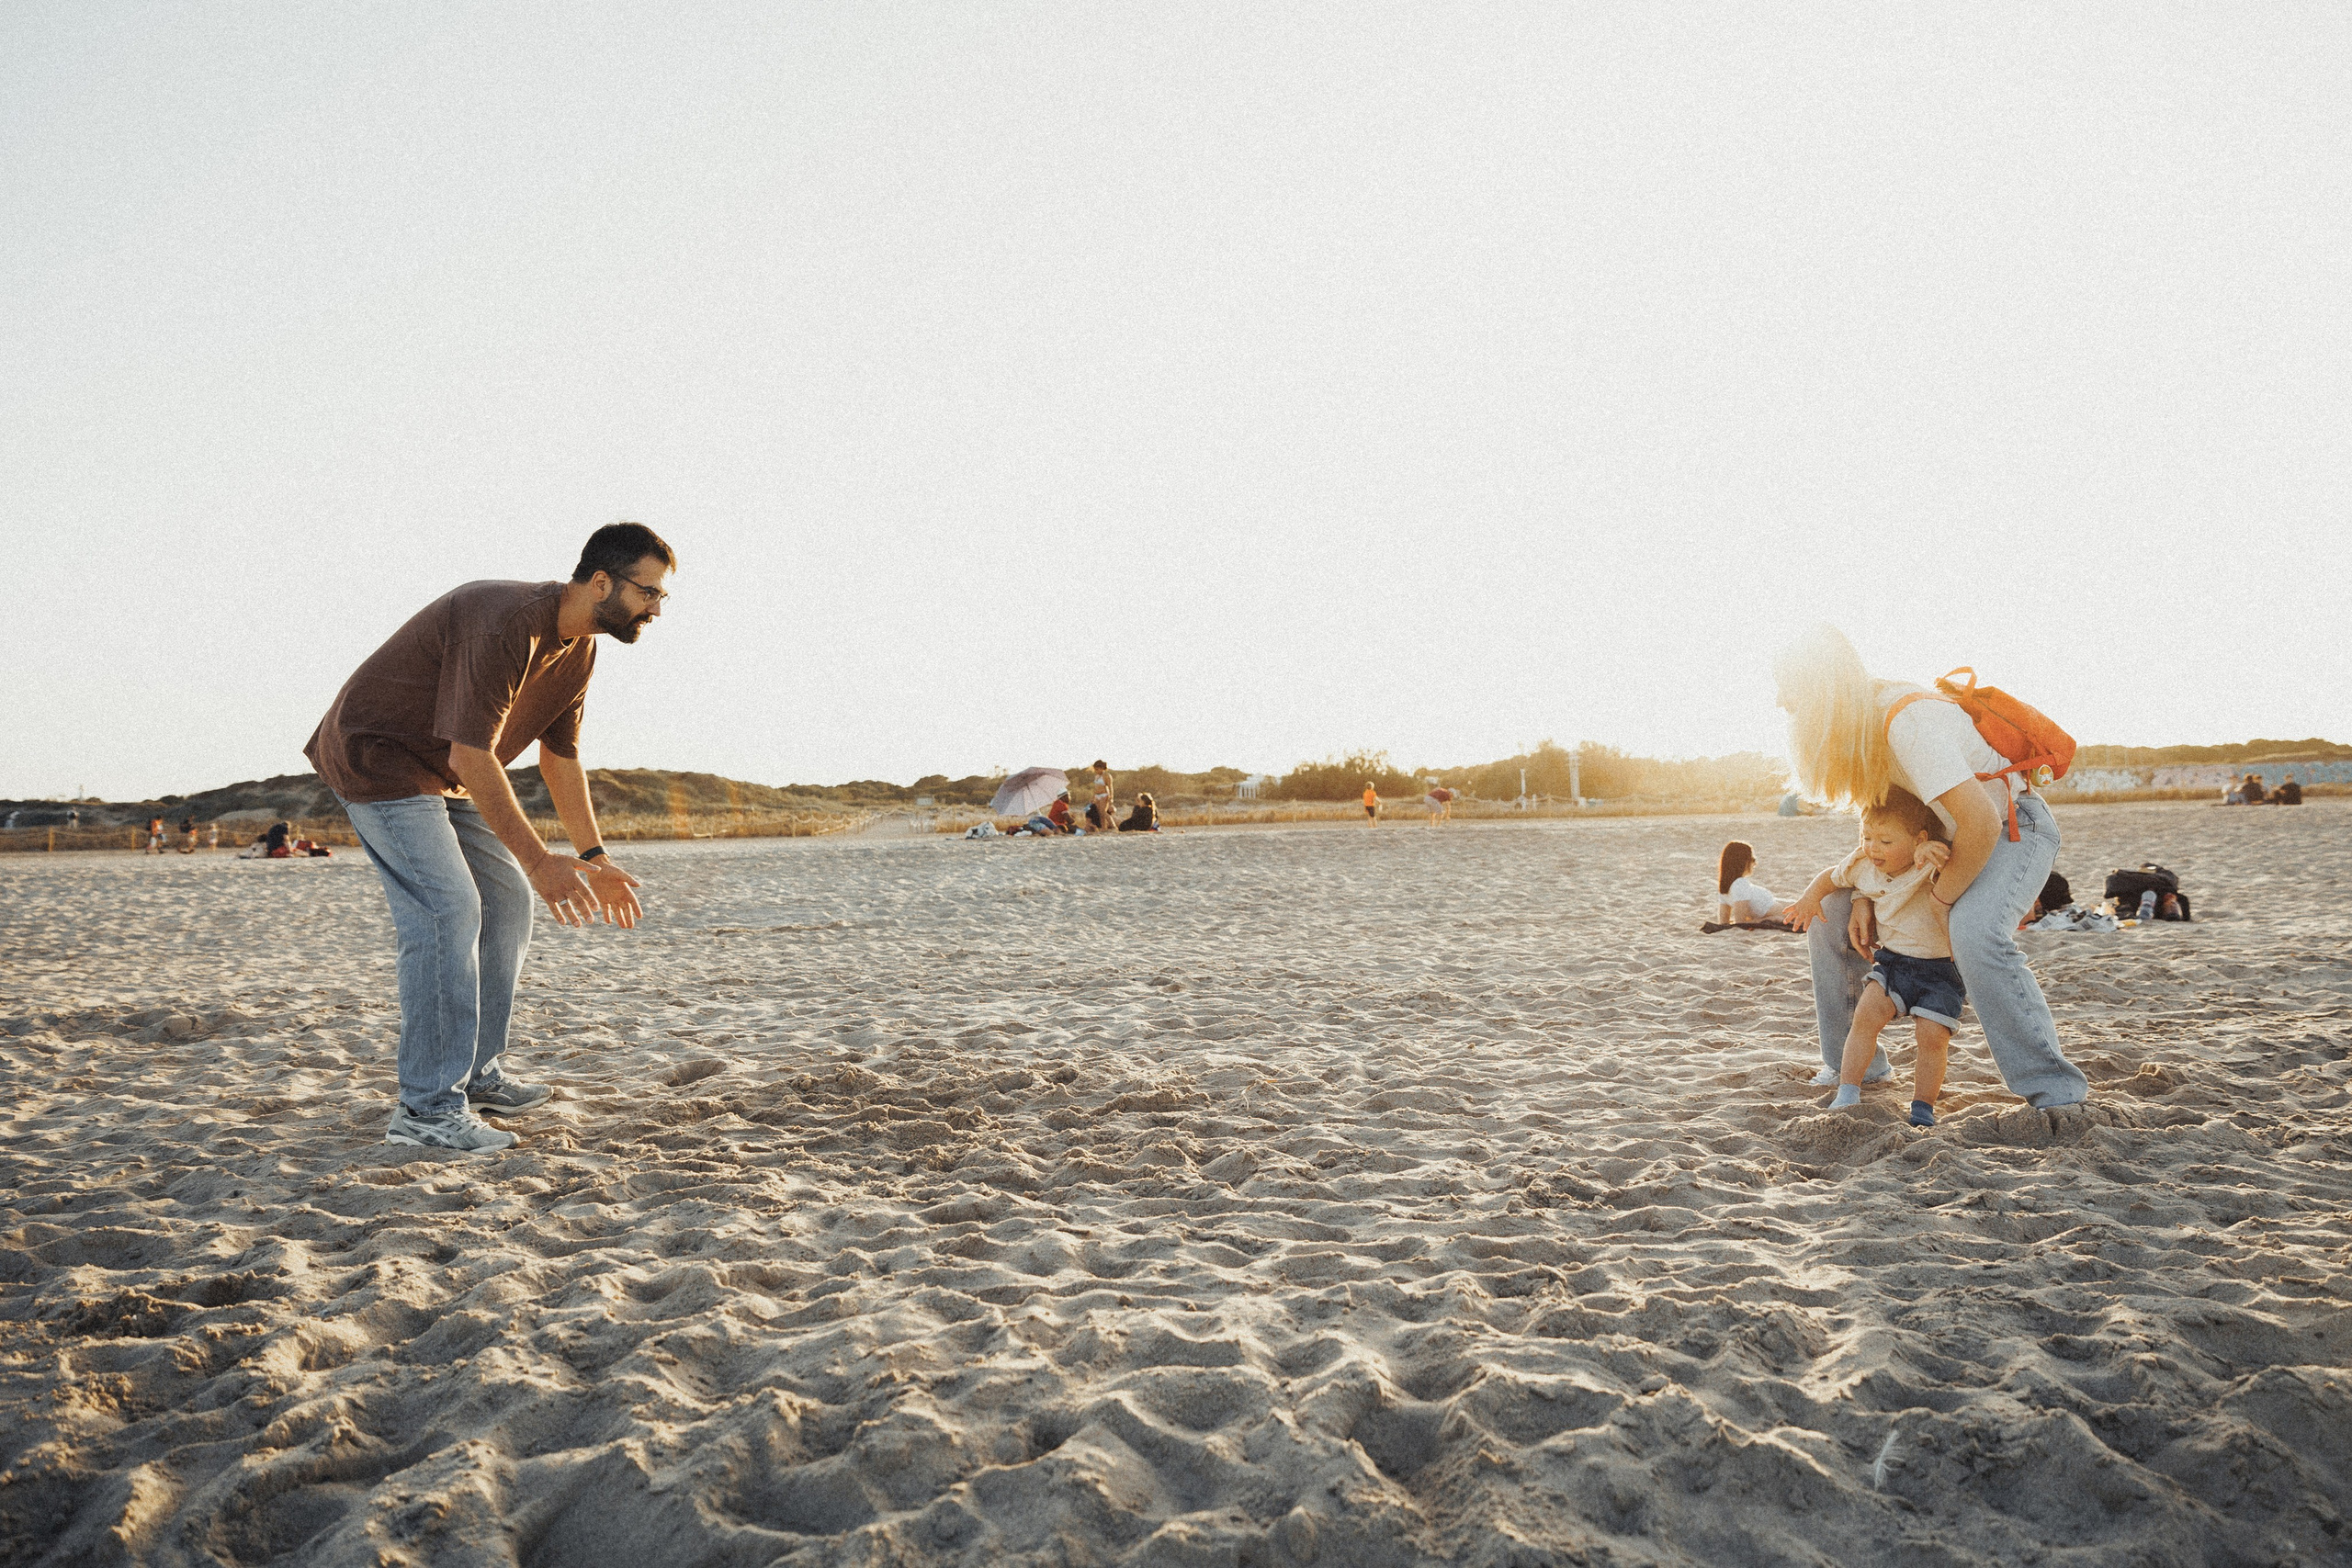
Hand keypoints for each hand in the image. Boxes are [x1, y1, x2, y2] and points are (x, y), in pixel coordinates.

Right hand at [529, 854, 643, 927]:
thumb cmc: (557, 860)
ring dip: (572, 917)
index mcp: (573, 878)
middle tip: (591, 921)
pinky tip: (563, 922)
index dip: (591, 900)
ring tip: (578, 925)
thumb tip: (599, 870)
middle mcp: (565, 887)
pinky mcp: (546, 896)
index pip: (585, 892)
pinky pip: (553, 908)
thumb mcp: (572, 861)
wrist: (537, 860)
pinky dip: (558, 916)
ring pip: (565, 907)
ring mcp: (555, 892)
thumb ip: (586, 866)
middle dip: (585, 912)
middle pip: (577, 901)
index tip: (597, 909)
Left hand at [581, 857, 644, 926]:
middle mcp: (619, 895)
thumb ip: (628, 879)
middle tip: (630, 927)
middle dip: (628, 918)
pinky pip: (606, 909)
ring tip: (623, 927)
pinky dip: (607, 915)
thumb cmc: (609, 869)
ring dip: (620, 919)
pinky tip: (608, 921)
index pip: (633, 901)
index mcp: (625, 890)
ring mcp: (611, 898)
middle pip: (626, 909)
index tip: (640, 917)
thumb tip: (639, 885)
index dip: (636, 909)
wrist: (596, 867)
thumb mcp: (619, 874)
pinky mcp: (602, 899)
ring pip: (617, 911)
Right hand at [1780, 893, 1823, 931]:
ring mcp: (1798, 908)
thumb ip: (1822, 916)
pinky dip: (1786, 909)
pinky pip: (1790, 907)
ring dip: (1788, 918)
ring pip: (1792, 914)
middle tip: (1794, 930)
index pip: (1808, 921)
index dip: (1806, 925)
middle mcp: (1803, 912)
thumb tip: (1826, 921)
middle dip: (1796, 924)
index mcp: (1809, 914)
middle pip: (1799, 919)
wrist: (1812, 895)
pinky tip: (1782, 912)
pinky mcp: (1795, 905)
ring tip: (1784, 922)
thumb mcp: (1819, 911)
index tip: (1804, 930)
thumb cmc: (1816, 905)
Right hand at [1847, 900, 1877, 960]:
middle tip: (1872, 961)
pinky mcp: (1868, 928)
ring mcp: (1862, 930)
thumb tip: (1864, 944)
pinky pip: (1870, 938)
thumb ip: (1864, 932)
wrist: (1866, 899)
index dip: (1861, 951)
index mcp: (1852, 930)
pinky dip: (1873, 943)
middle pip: (1861, 945)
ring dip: (1869, 950)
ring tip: (1875, 957)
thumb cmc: (1862, 908)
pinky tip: (1878, 947)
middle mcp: (1856, 932)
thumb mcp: (1864, 920)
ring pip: (1865, 943)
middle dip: (1866, 953)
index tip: (1867, 957)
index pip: (1856, 943)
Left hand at [1914, 841, 1951, 871]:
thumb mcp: (1917, 859)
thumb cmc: (1920, 854)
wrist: (1921, 845)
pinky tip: (1947, 850)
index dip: (1919, 861)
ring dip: (1942, 854)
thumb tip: (1918, 868)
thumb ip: (1917, 864)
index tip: (1921, 864)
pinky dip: (1943, 846)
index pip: (1919, 858)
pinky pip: (1939, 844)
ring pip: (1936, 850)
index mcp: (1920, 854)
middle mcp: (1925, 850)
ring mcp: (1930, 846)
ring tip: (1947, 858)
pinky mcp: (1934, 843)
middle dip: (1935, 861)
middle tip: (1940, 867)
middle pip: (1930, 856)